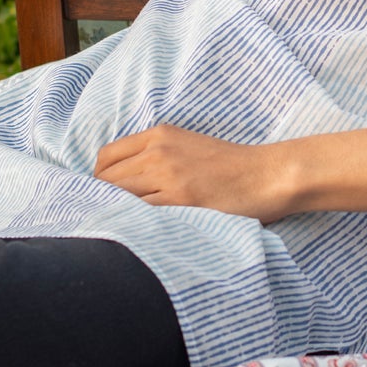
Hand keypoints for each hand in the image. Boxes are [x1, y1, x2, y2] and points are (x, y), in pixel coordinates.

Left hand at [94, 124, 293, 219]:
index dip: (98, 179)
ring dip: (115, 213)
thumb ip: (158, 156)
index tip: (106, 195)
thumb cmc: (233, 166)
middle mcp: (159, 150)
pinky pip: (140, 212)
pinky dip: (133, 222)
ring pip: (118, 196)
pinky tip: (140, 232)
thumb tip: (123, 182)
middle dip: (102, 199)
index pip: (106, 156)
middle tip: (111, 217)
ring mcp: (168, 174)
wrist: (268, 174)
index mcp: (160, 134)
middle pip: (106, 178)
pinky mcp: (180, 198)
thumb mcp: (190, 146)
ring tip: (123, 228)